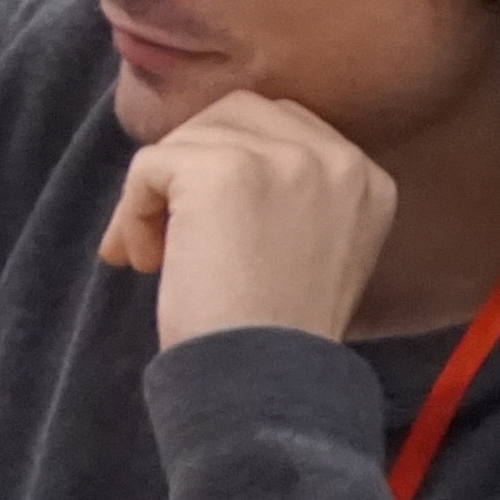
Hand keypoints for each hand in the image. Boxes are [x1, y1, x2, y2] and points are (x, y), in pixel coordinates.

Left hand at [99, 91, 404, 346]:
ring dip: (157, 195)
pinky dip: (132, 212)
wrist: (268, 383)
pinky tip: (148, 263)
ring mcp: (281, 156)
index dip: (229, 169)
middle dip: (190, 167)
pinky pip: (150, 165)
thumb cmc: (279, 339)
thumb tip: (200, 162)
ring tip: (155, 257)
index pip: (283, 129)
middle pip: (235, 116)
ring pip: (188, 139)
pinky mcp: (221, 167)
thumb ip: (288, 198)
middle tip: (166, 232)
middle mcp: (335, 156)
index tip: (208, 231)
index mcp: (367, 177)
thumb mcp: (314, 252)